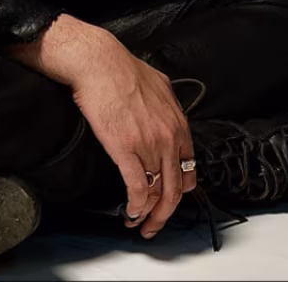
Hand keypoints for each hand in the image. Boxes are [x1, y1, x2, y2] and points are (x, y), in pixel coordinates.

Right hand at [69, 37, 197, 238]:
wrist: (99, 64)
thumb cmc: (122, 69)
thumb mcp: (159, 84)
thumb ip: (167, 103)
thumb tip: (163, 109)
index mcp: (178, 124)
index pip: (188, 169)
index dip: (179, 190)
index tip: (169, 199)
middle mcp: (168, 138)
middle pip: (175, 188)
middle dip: (166, 213)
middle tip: (156, 224)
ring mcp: (149, 145)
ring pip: (156, 192)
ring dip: (148, 214)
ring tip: (139, 223)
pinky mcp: (126, 150)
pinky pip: (137, 187)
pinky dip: (135, 206)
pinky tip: (130, 212)